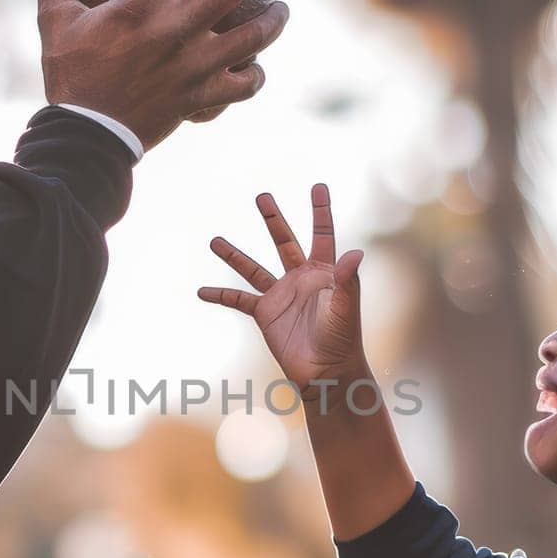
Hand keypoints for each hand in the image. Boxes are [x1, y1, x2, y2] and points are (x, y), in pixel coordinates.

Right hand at [37, 0, 289, 151]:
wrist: (87, 137)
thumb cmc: (69, 76)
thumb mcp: (53, 22)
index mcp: (139, 6)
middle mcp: (175, 31)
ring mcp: (195, 67)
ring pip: (255, 37)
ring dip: (274, 19)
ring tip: (280, 8)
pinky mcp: (203, 97)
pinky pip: (245, 86)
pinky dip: (254, 75)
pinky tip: (254, 67)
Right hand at [198, 184, 368, 403]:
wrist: (326, 371)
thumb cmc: (342, 338)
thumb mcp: (345, 306)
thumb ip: (347, 280)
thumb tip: (355, 254)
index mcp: (323, 272)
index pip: (322, 234)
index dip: (320, 210)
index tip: (317, 186)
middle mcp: (300, 278)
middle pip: (283, 241)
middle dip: (273, 219)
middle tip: (262, 197)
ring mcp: (281, 295)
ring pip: (253, 267)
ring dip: (234, 254)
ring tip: (214, 240)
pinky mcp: (265, 314)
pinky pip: (239, 299)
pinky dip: (220, 295)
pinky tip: (202, 291)